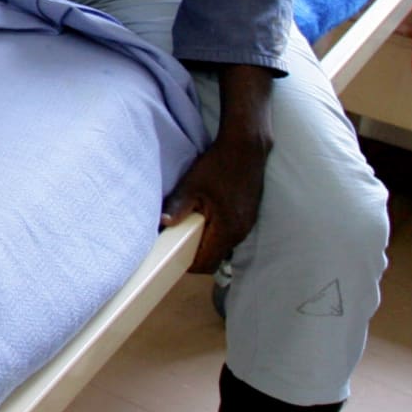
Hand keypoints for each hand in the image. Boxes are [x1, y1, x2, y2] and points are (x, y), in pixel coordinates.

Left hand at [161, 131, 268, 273]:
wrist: (246, 147)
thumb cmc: (218, 165)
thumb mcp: (193, 185)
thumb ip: (178, 207)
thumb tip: (163, 224)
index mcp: (227, 230)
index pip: (206, 264)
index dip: (188, 264)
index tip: (172, 255)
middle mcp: (241, 232)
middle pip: (215, 258)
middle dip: (195, 254)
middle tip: (177, 241)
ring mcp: (247, 225)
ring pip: (223, 246)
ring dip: (206, 242)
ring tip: (189, 227)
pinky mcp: (248, 216)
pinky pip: (230, 235)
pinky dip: (216, 232)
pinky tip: (205, 216)